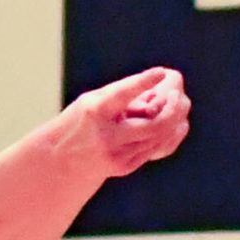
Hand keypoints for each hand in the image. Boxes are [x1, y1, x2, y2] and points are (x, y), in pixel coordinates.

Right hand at [73, 67, 190, 178]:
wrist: (60, 160)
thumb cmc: (83, 120)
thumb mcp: (94, 99)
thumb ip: (126, 91)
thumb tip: (163, 87)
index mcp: (94, 113)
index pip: (121, 96)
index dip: (142, 83)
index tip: (160, 72)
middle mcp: (106, 136)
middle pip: (154, 125)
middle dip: (173, 108)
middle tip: (178, 95)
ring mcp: (116, 156)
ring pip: (159, 137)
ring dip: (174, 119)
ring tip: (178, 104)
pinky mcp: (124, 167)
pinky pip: (155, 148)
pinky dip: (169, 134)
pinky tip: (178, 124)